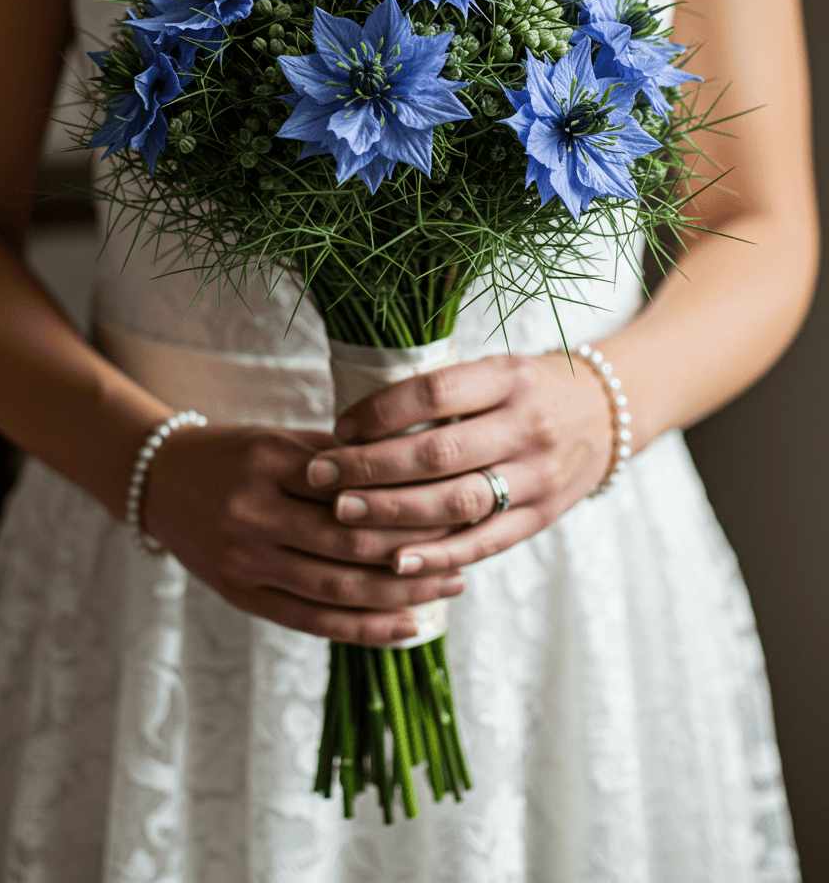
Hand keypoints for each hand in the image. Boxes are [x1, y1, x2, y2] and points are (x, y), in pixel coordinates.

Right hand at [143, 422, 464, 643]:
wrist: (159, 482)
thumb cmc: (233, 454)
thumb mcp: (280, 440)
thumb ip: (338, 458)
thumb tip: (414, 469)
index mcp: (267, 463)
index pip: (353, 489)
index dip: (408, 500)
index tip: (455, 500)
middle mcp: (253, 515)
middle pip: (351, 542)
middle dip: (415, 550)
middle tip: (467, 549)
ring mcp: (245, 562)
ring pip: (337, 588)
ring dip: (401, 593)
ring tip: (450, 587)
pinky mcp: (242, 597)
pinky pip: (312, 620)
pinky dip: (363, 628)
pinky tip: (406, 626)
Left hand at [306, 354, 612, 576]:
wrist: (610, 413)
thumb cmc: (531, 389)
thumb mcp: (496, 369)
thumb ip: (441, 392)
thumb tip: (358, 420)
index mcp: (510, 378)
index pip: (436, 392)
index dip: (382, 411)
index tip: (340, 426)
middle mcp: (527, 426)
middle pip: (439, 453)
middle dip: (372, 468)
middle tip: (321, 476)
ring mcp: (538, 476)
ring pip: (457, 502)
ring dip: (394, 513)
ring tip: (343, 515)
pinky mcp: (541, 516)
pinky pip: (486, 541)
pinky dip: (439, 555)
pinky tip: (395, 562)